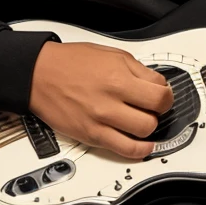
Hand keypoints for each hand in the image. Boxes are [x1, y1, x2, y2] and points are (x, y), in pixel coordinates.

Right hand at [29, 41, 173, 158]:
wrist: (39, 74)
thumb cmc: (70, 63)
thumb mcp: (111, 54)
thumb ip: (138, 70)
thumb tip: (158, 84)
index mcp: (118, 77)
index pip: (160, 93)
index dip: (166, 95)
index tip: (162, 95)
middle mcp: (110, 100)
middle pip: (155, 115)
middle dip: (158, 112)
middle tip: (151, 107)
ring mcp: (101, 120)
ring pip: (144, 133)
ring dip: (148, 128)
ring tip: (143, 121)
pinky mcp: (91, 135)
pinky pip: (124, 150)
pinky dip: (139, 150)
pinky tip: (143, 145)